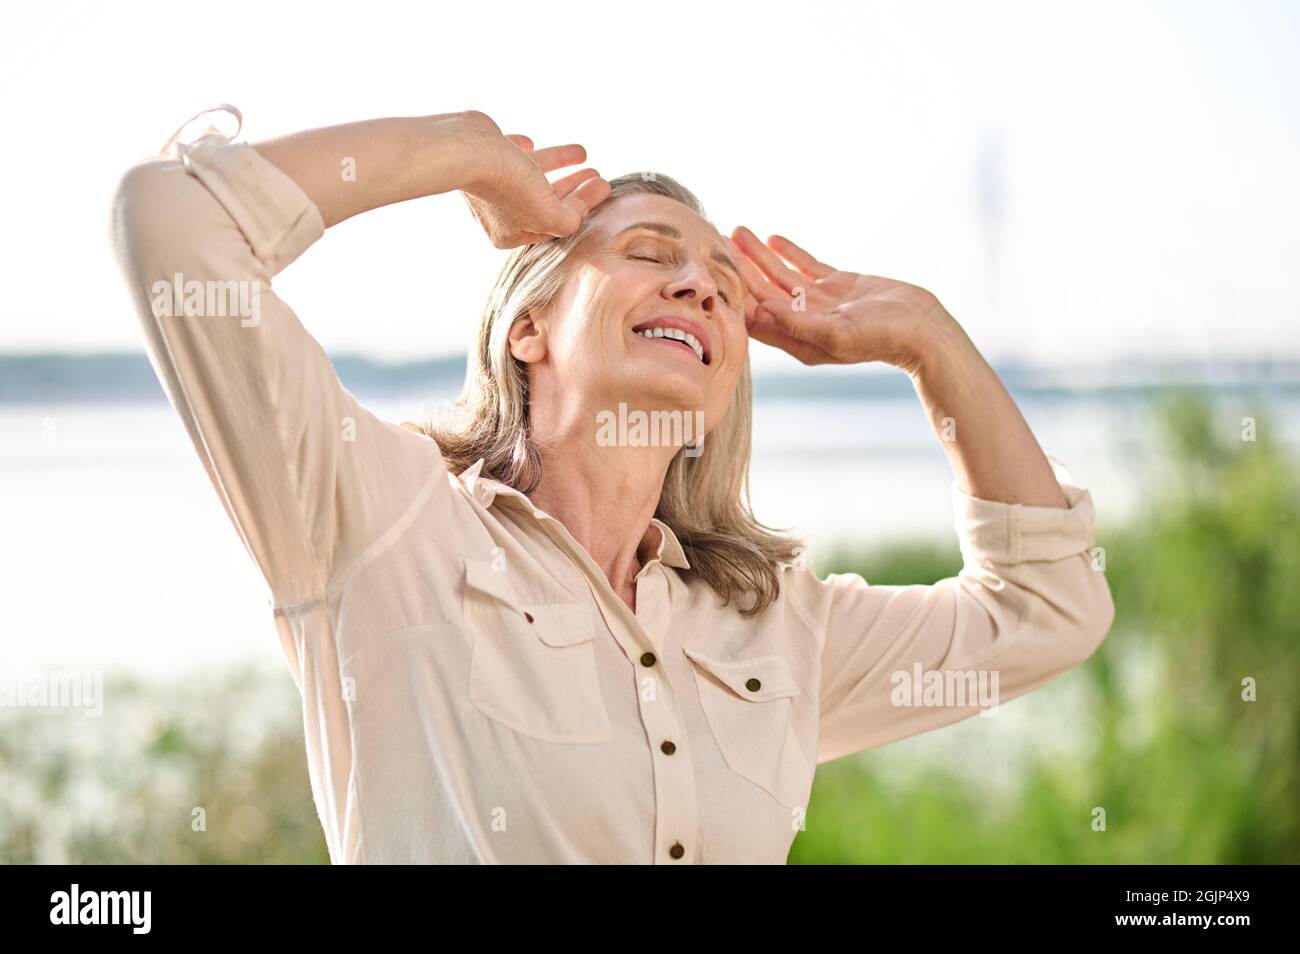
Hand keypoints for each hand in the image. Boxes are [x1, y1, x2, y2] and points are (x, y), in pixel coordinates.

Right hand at [456, 111, 610, 248]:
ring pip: (532, 175)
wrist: (469, 150)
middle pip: (545, 201)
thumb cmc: (508, 186)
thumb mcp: (547, 215)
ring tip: (582, 152)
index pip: (554, 225)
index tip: (604, 187)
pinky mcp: (484, 158)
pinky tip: (531, 143)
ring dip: (559, 164)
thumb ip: (568, 221)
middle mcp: (498, 212)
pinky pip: (510, 156)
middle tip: (596, 174)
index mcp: (510, 234)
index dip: (582, 206)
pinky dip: (524, 152)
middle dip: (573, 188)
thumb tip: (579, 213)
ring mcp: (490, 184)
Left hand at [728, 225, 953, 374]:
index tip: (714, 271)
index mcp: (798, 339)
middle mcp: (804, 322)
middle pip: (761, 292)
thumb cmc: (882, 337)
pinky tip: (771, 238)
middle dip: (739, 268)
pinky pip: (806, 266)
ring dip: (758, 255)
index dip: (733, 294)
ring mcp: (820, 303)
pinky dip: (789, 252)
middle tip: (716, 241)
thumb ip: (798, 324)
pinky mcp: (838, 286)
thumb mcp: (836, 334)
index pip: (755, 317)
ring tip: (738, 230)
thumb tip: (762, 310)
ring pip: (780, 275)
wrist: (922, 328)